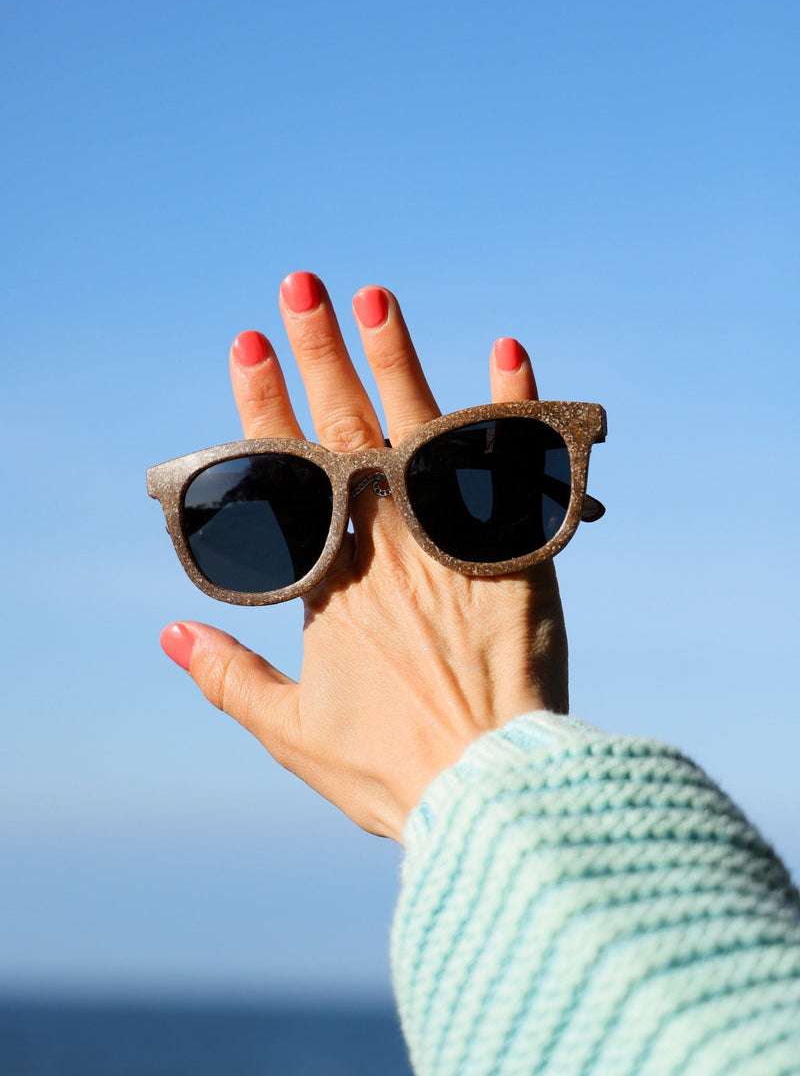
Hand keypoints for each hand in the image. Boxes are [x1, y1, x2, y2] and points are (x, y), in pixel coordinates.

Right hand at [161, 273, 567, 840]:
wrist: (489, 788)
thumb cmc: (389, 767)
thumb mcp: (290, 730)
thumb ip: (226, 676)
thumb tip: (170, 632)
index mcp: (332, 581)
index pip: (286, 473)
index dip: (262, 407)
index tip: (247, 346)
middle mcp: (389, 545)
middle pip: (346, 432)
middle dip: (319, 355)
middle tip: (300, 287)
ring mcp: (454, 542)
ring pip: (421, 432)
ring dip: (396, 358)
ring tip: (376, 295)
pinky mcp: (519, 552)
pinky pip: (515, 470)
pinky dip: (513, 411)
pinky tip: (509, 353)